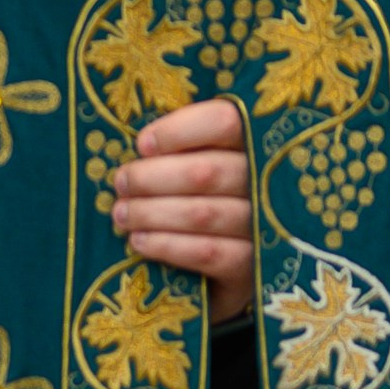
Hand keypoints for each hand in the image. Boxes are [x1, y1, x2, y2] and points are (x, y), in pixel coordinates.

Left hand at [110, 97, 254, 319]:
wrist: (240, 267)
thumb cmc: (214, 200)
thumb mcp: (206, 163)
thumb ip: (185, 149)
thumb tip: (141, 145)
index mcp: (258, 144)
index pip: (224, 121)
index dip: (178, 131)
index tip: (143, 144)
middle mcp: (268, 183)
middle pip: (206, 171)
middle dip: (152, 178)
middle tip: (121, 183)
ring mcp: (265, 227)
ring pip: (202, 213)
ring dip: (152, 212)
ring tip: (122, 214)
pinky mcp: (253, 267)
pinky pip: (206, 252)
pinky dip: (167, 244)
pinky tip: (140, 241)